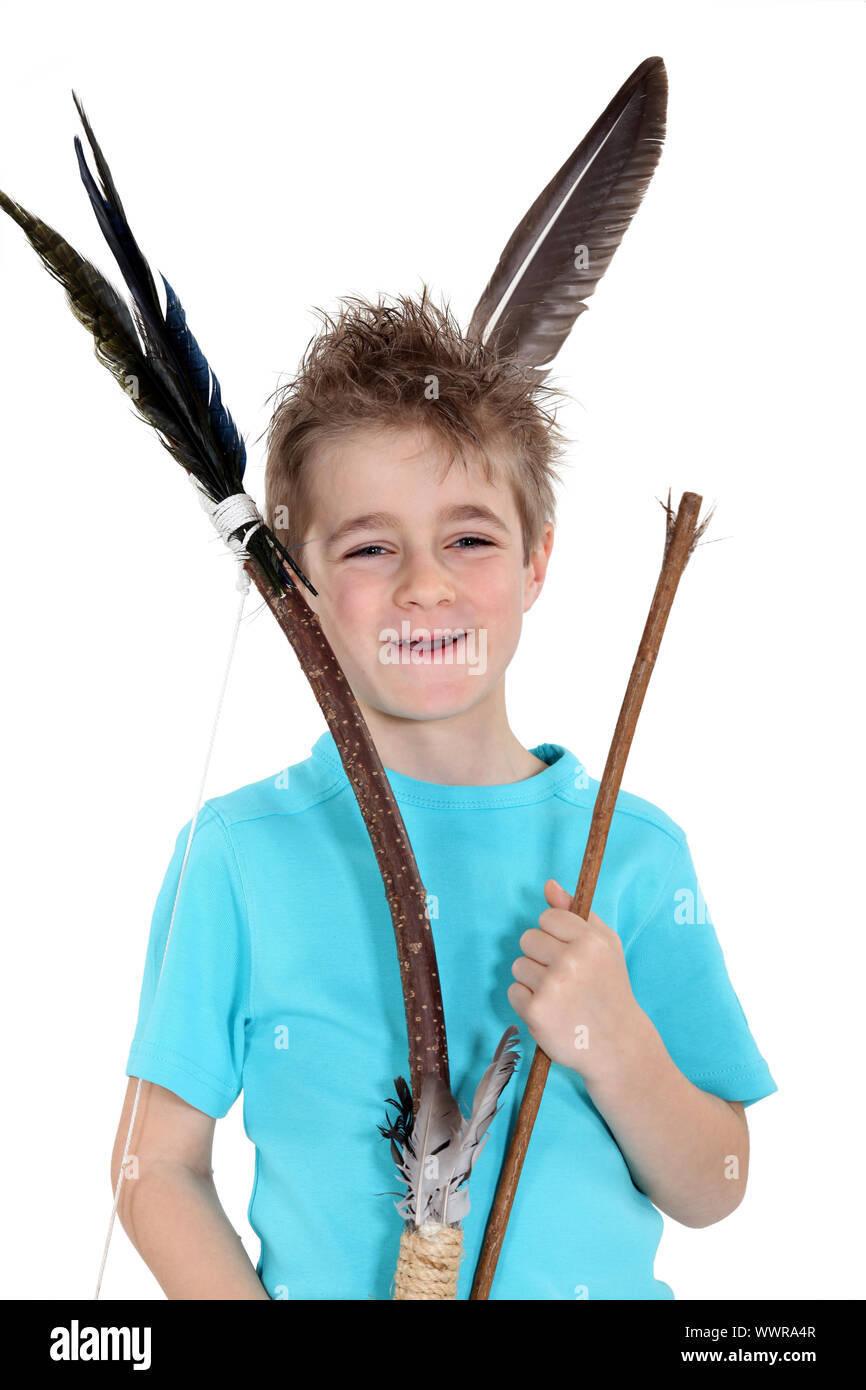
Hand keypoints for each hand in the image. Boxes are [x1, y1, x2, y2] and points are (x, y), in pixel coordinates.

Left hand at [507, 878, 644, 1082]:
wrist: (618, 1044)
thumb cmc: (610, 988)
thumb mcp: (605, 944)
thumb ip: (576, 912)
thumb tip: (549, 885)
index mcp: (590, 940)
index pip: (547, 917)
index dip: (555, 936)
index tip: (569, 953)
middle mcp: (571, 960)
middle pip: (528, 938)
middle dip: (540, 956)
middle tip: (564, 977)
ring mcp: (552, 986)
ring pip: (518, 965)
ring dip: (533, 979)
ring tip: (558, 995)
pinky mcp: (536, 1011)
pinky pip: (513, 991)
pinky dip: (527, 1001)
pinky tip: (550, 1010)